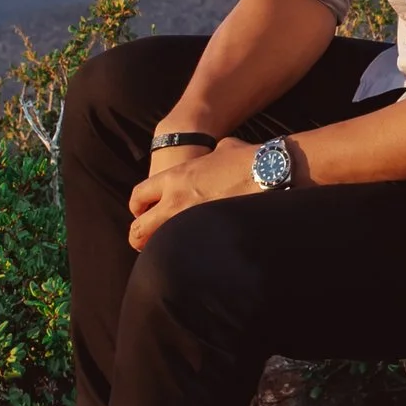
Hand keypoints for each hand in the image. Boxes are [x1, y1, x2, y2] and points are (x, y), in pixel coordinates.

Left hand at [128, 139, 259, 251]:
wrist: (269, 171)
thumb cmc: (247, 157)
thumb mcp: (221, 149)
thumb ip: (208, 158)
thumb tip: (217, 157)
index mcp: (174, 177)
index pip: (138, 195)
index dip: (137, 207)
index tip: (143, 213)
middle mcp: (175, 202)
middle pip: (138, 228)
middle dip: (138, 237)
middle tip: (146, 241)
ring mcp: (190, 221)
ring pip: (157, 245)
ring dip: (159, 249)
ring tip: (168, 252)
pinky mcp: (208, 237)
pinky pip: (186, 251)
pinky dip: (184, 255)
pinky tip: (193, 255)